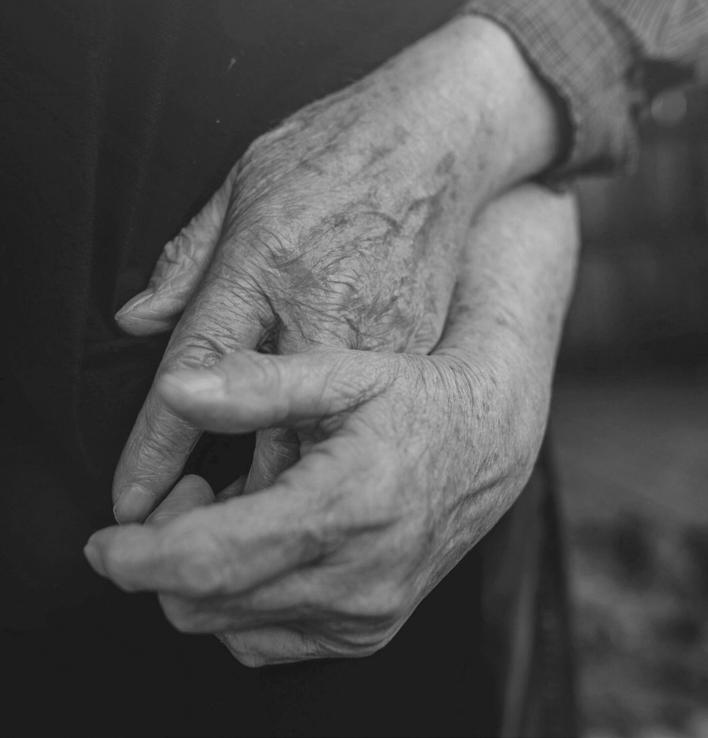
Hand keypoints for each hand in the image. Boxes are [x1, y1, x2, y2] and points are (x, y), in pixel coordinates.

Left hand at [86, 341, 539, 666]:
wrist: (486, 445)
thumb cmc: (414, 399)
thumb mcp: (344, 373)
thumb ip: (256, 383)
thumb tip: (174, 389)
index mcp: (345, 506)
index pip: (210, 560)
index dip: (138, 557)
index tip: (102, 542)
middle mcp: (357, 578)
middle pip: (207, 603)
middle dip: (166, 558)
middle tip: (194, 490)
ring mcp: (365, 614)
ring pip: (230, 627)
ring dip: (204, 577)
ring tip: (233, 508)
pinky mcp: (367, 631)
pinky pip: (267, 640)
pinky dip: (241, 600)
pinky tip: (264, 544)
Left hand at [110, 16, 559, 521]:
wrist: (436, 144)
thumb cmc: (333, 154)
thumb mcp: (244, 182)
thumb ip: (188, 259)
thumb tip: (137, 320)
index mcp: (264, 270)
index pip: (196, 377)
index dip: (156, 449)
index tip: (131, 502)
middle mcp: (321, 318)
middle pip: (263, 437)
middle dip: (220, 500)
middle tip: (182, 530)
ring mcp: (377, 343)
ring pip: (320, 446)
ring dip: (274, 491)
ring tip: (238, 521)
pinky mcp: (413, 354)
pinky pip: (363, 421)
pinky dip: (329, 456)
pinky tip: (311, 474)